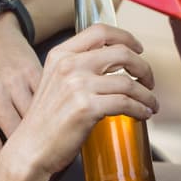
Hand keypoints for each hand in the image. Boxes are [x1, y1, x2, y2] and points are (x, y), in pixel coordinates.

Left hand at [0, 13, 41, 178]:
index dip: (4, 165)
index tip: (14, 171)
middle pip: (16, 136)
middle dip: (28, 151)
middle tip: (36, 158)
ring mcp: (17, 82)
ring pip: (37, 120)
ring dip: (45, 132)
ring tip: (48, 139)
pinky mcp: (37, 72)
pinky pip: (50, 98)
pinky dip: (55, 110)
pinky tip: (55, 116)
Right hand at [1, 23, 156, 179]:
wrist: (30, 149)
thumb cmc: (45, 122)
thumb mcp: (54, 82)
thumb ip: (77, 69)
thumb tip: (113, 65)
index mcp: (61, 55)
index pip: (100, 31)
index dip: (126, 37)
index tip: (138, 48)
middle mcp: (69, 65)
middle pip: (122, 53)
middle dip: (143, 67)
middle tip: (148, 81)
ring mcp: (78, 86)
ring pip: (129, 82)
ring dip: (146, 94)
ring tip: (150, 104)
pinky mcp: (87, 108)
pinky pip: (126, 103)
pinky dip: (141, 109)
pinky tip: (142, 114)